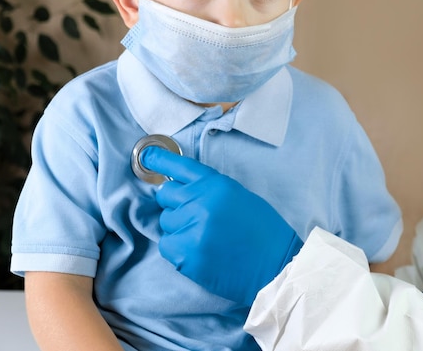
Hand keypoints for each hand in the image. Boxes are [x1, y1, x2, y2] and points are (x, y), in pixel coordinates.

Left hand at [140, 146, 302, 305]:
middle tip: (196, 217)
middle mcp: (200, 202)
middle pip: (166, 195)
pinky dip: (178, 249)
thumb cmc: (263, 231)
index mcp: (217, 185)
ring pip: (166, 222)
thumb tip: (182, 190)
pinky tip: (200, 252)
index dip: (160, 160)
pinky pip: (167, 245)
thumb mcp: (239, 197)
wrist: (275, 266)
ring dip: (179, 229)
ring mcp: (191, 229)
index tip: (146, 156)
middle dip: (176, 204)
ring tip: (205, 238)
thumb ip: (209, 191)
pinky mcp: (185, 255)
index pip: (180, 166)